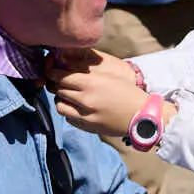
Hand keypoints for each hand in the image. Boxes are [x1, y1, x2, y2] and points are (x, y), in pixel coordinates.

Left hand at [47, 49, 164, 136]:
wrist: (142, 116)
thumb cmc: (128, 93)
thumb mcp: (109, 76)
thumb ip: (88, 72)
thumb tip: (68, 67)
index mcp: (92, 84)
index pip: (60, 76)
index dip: (52, 71)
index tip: (51, 69)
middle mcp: (85, 101)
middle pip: (58, 90)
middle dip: (55, 83)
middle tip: (58, 79)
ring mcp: (85, 116)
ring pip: (59, 105)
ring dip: (60, 98)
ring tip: (68, 94)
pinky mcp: (87, 127)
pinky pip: (68, 118)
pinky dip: (68, 111)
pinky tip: (76, 106)